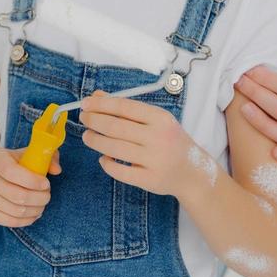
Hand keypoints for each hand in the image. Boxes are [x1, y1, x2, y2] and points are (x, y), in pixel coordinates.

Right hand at [0, 147, 57, 226]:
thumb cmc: (5, 165)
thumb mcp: (21, 155)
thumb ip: (43, 158)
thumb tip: (57, 170)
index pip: (12, 172)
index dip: (33, 181)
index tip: (46, 183)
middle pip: (18, 196)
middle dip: (40, 198)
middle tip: (47, 196)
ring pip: (16, 211)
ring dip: (36, 210)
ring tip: (41, 204)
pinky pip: (10, 221)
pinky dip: (27, 220)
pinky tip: (33, 213)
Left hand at [80, 91, 200, 198]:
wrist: (193, 172)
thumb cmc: (169, 140)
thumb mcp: (154, 120)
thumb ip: (126, 107)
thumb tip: (96, 96)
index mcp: (160, 119)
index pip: (124, 107)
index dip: (100, 104)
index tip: (85, 103)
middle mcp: (159, 138)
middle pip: (115, 127)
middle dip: (93, 121)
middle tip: (83, 118)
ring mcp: (155, 160)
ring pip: (114, 148)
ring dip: (95, 140)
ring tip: (87, 136)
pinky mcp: (150, 180)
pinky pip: (120, 171)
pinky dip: (106, 163)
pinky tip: (103, 157)